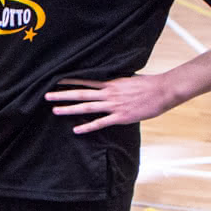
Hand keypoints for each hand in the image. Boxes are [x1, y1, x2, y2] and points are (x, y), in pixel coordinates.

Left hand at [45, 74, 176, 133]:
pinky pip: (101, 122)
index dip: (70, 81)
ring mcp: (113, 105)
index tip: (55, 80)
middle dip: (63, 95)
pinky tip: (76, 130)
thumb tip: (108, 82)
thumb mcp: (128, 79)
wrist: (163, 90)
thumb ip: (116, 83)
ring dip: (70, 109)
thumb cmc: (148, 85)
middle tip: (46, 96)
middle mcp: (109, 93)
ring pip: (87, 107)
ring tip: (55, 110)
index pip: (86, 81)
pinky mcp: (121, 116)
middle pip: (81, 93)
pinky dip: (88, 126)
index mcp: (111, 83)